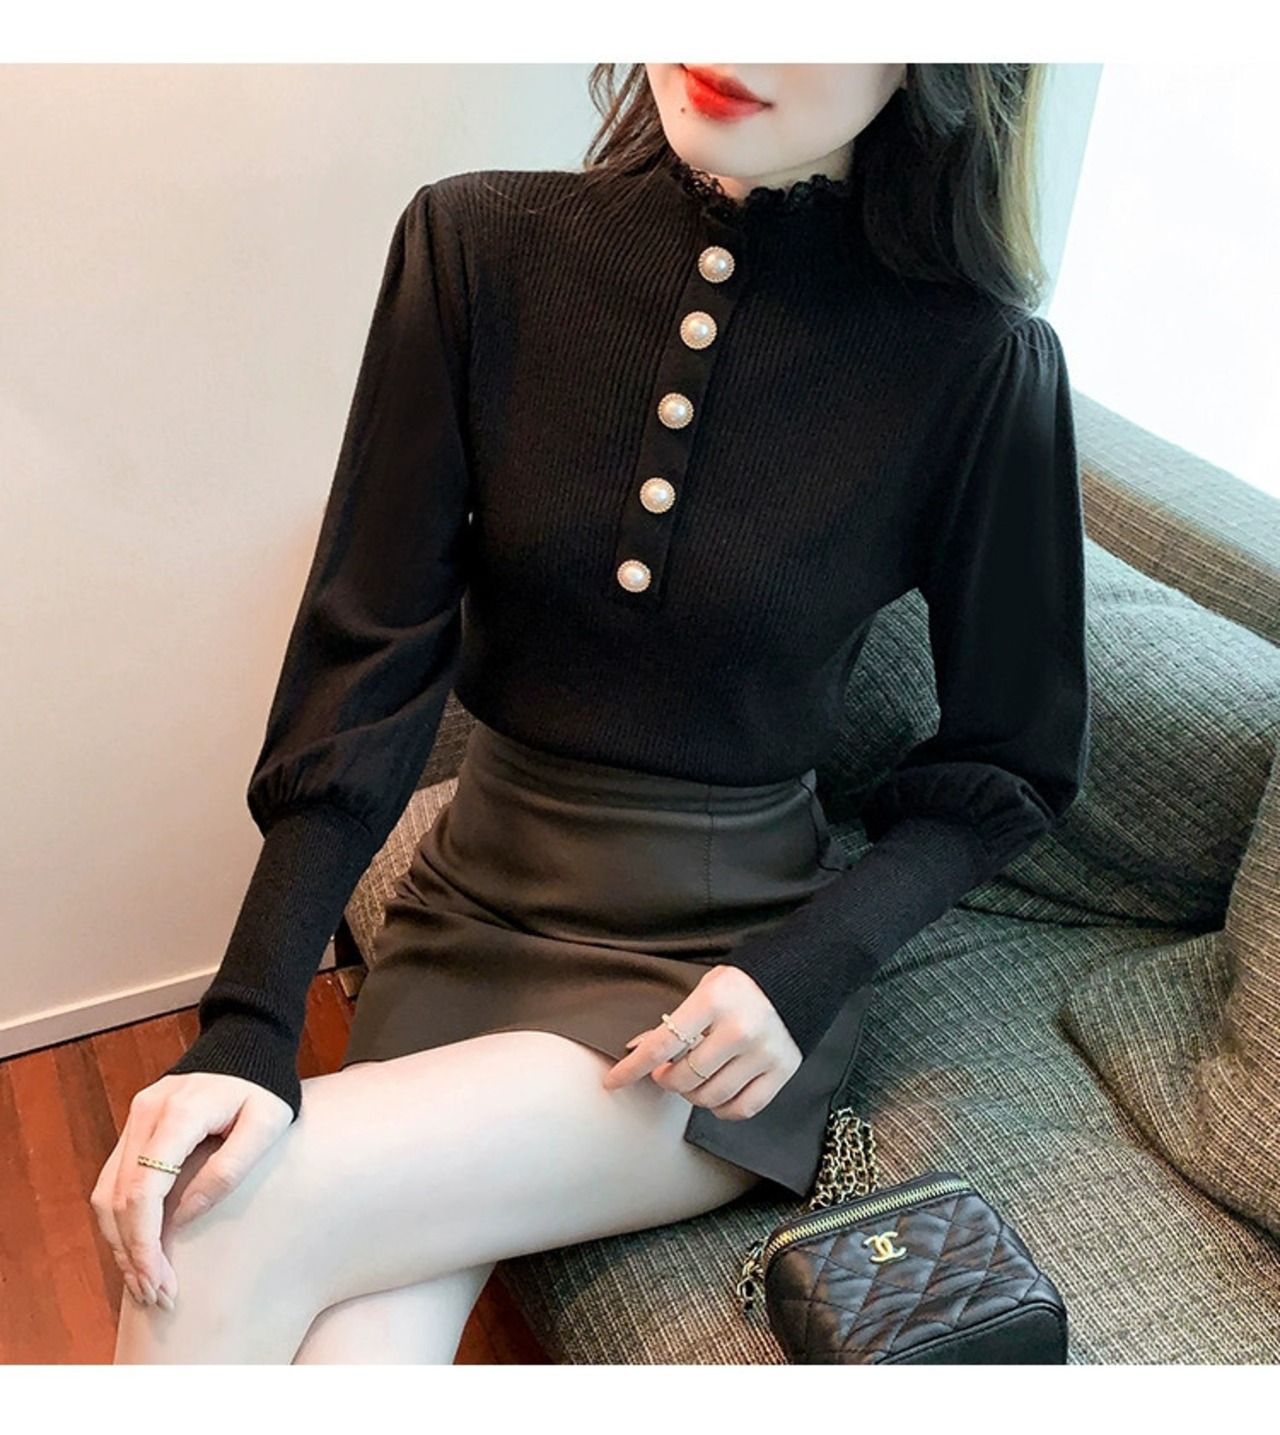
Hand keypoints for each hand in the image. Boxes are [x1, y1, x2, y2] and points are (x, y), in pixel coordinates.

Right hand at [89, 1072, 291, 1310]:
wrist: (250, 1040)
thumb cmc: (266, 1086)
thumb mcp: (268, 1123)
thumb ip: (230, 1168)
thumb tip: (185, 1216)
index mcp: (178, 1114)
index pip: (143, 1192)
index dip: (145, 1244)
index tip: (162, 1282)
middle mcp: (146, 1114)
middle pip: (116, 1199)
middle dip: (131, 1253)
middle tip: (156, 1295)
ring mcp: (136, 1118)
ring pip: (107, 1192)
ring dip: (121, 1242)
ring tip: (147, 1282)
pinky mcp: (137, 1126)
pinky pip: (115, 1179)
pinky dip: (121, 1219)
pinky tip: (140, 1248)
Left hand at [601, 964, 801, 1120]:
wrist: (797, 978)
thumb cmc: (742, 986)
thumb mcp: (704, 990)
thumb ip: (675, 1022)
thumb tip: (638, 1049)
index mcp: (714, 1002)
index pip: (662, 1045)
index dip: (632, 1068)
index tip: (613, 1081)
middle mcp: (739, 1029)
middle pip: (684, 1077)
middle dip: (666, 1079)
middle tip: (666, 1072)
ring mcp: (763, 1053)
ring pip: (711, 1097)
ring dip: (692, 1095)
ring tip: (692, 1080)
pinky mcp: (782, 1071)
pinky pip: (743, 1108)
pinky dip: (723, 1109)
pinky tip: (716, 1095)